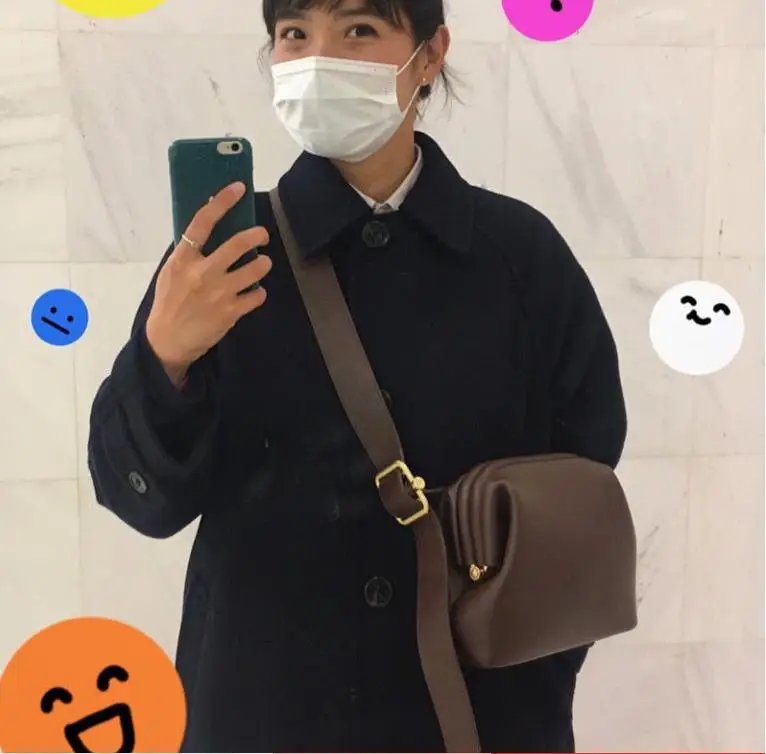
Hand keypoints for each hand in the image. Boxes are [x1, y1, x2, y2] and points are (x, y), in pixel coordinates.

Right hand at [145, 182, 272, 385]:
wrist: (167, 341)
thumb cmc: (169, 302)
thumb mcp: (171, 272)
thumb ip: (189, 252)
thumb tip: (209, 226)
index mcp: (183, 259)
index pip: (202, 222)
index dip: (222, 202)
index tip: (238, 189)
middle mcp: (201, 273)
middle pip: (238, 244)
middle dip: (257, 235)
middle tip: (262, 236)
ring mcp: (218, 293)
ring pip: (255, 269)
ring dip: (263, 264)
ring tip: (262, 264)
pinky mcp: (230, 312)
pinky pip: (257, 295)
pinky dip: (259, 292)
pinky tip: (254, 291)